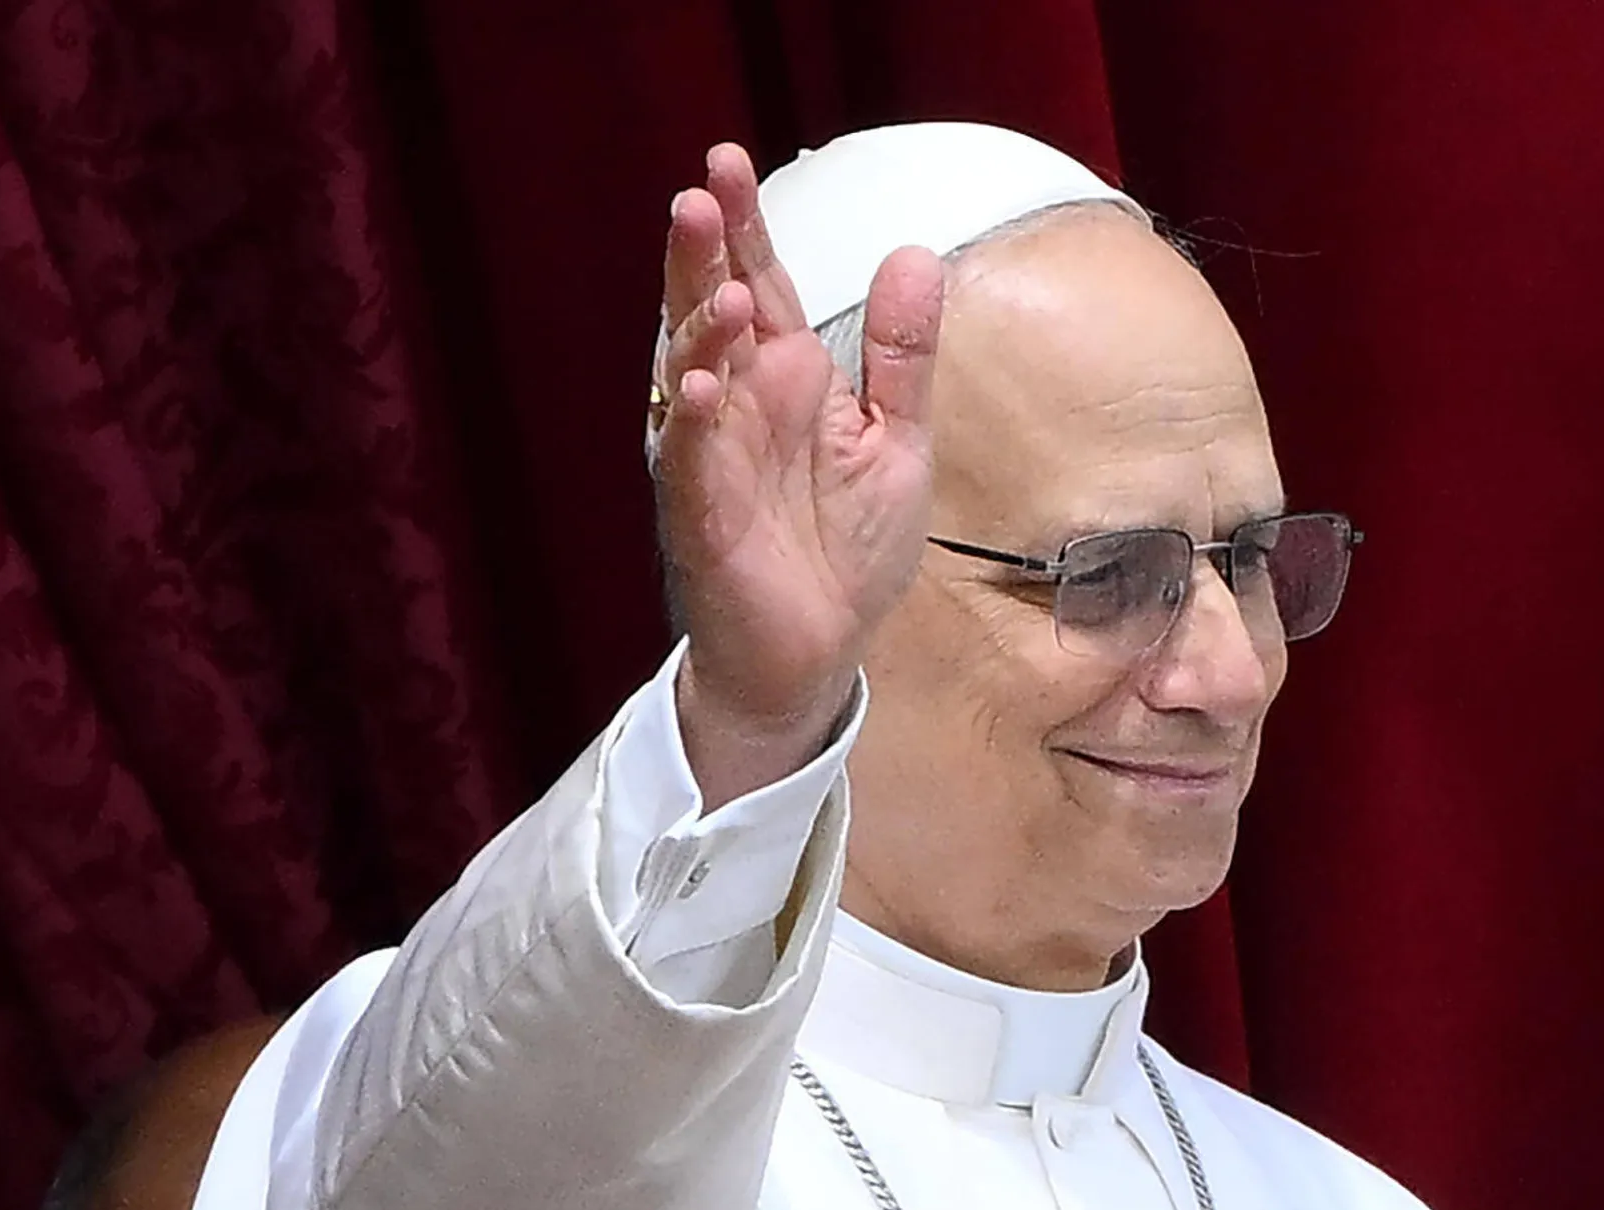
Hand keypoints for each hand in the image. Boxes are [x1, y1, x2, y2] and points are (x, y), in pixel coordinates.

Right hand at [651, 142, 942, 800]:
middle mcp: (739, 405)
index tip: (727, 160)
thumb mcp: (896, 440)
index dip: (744, 226)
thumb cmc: (846, 549)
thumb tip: (912, 254)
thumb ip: (902, 355)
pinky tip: (702, 384)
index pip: (760, 283)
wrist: (818, 654)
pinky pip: (690, 461)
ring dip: (700, 329)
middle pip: (711, 311)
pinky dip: (694, 422)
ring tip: (723, 287)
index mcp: (785, 380)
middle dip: (703, 253)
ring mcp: (713, 457)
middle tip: (699, 191)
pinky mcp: (703, 516)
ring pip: (692, 375)